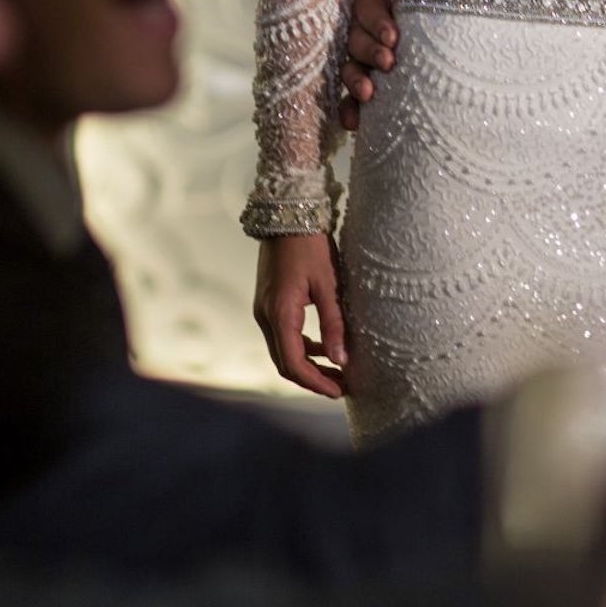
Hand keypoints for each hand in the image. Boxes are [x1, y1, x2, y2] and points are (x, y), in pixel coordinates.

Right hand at [253, 233, 347, 397]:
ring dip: (307, 365)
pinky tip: (323, 348)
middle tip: (341, 387)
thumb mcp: (329, 284)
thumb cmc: (311, 245)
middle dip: (313, 379)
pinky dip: (301, 348)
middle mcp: (265, 316)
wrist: (287, 215)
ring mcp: (263, 310)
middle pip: (285, 363)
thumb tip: (342, 360)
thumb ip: (334, 323)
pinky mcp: (267, 304)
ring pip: (282, 351)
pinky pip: (282, 336)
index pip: (294, 364)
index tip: (339, 391)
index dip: (316, 382)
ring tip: (337, 372)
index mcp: (280, 314)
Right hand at [338, 0, 408, 128]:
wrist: (481, 35)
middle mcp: (372, 32)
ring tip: (369, 93)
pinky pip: (352, 101)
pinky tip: (354, 124)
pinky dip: (350, 110)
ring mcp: (370, 62)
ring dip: (355, 80)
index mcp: (383, 3)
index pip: (366, 8)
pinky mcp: (373, 90)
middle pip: (354, 38)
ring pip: (350, 68)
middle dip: (369, 51)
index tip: (394, 36)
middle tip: (389, 62)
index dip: (376, 22)